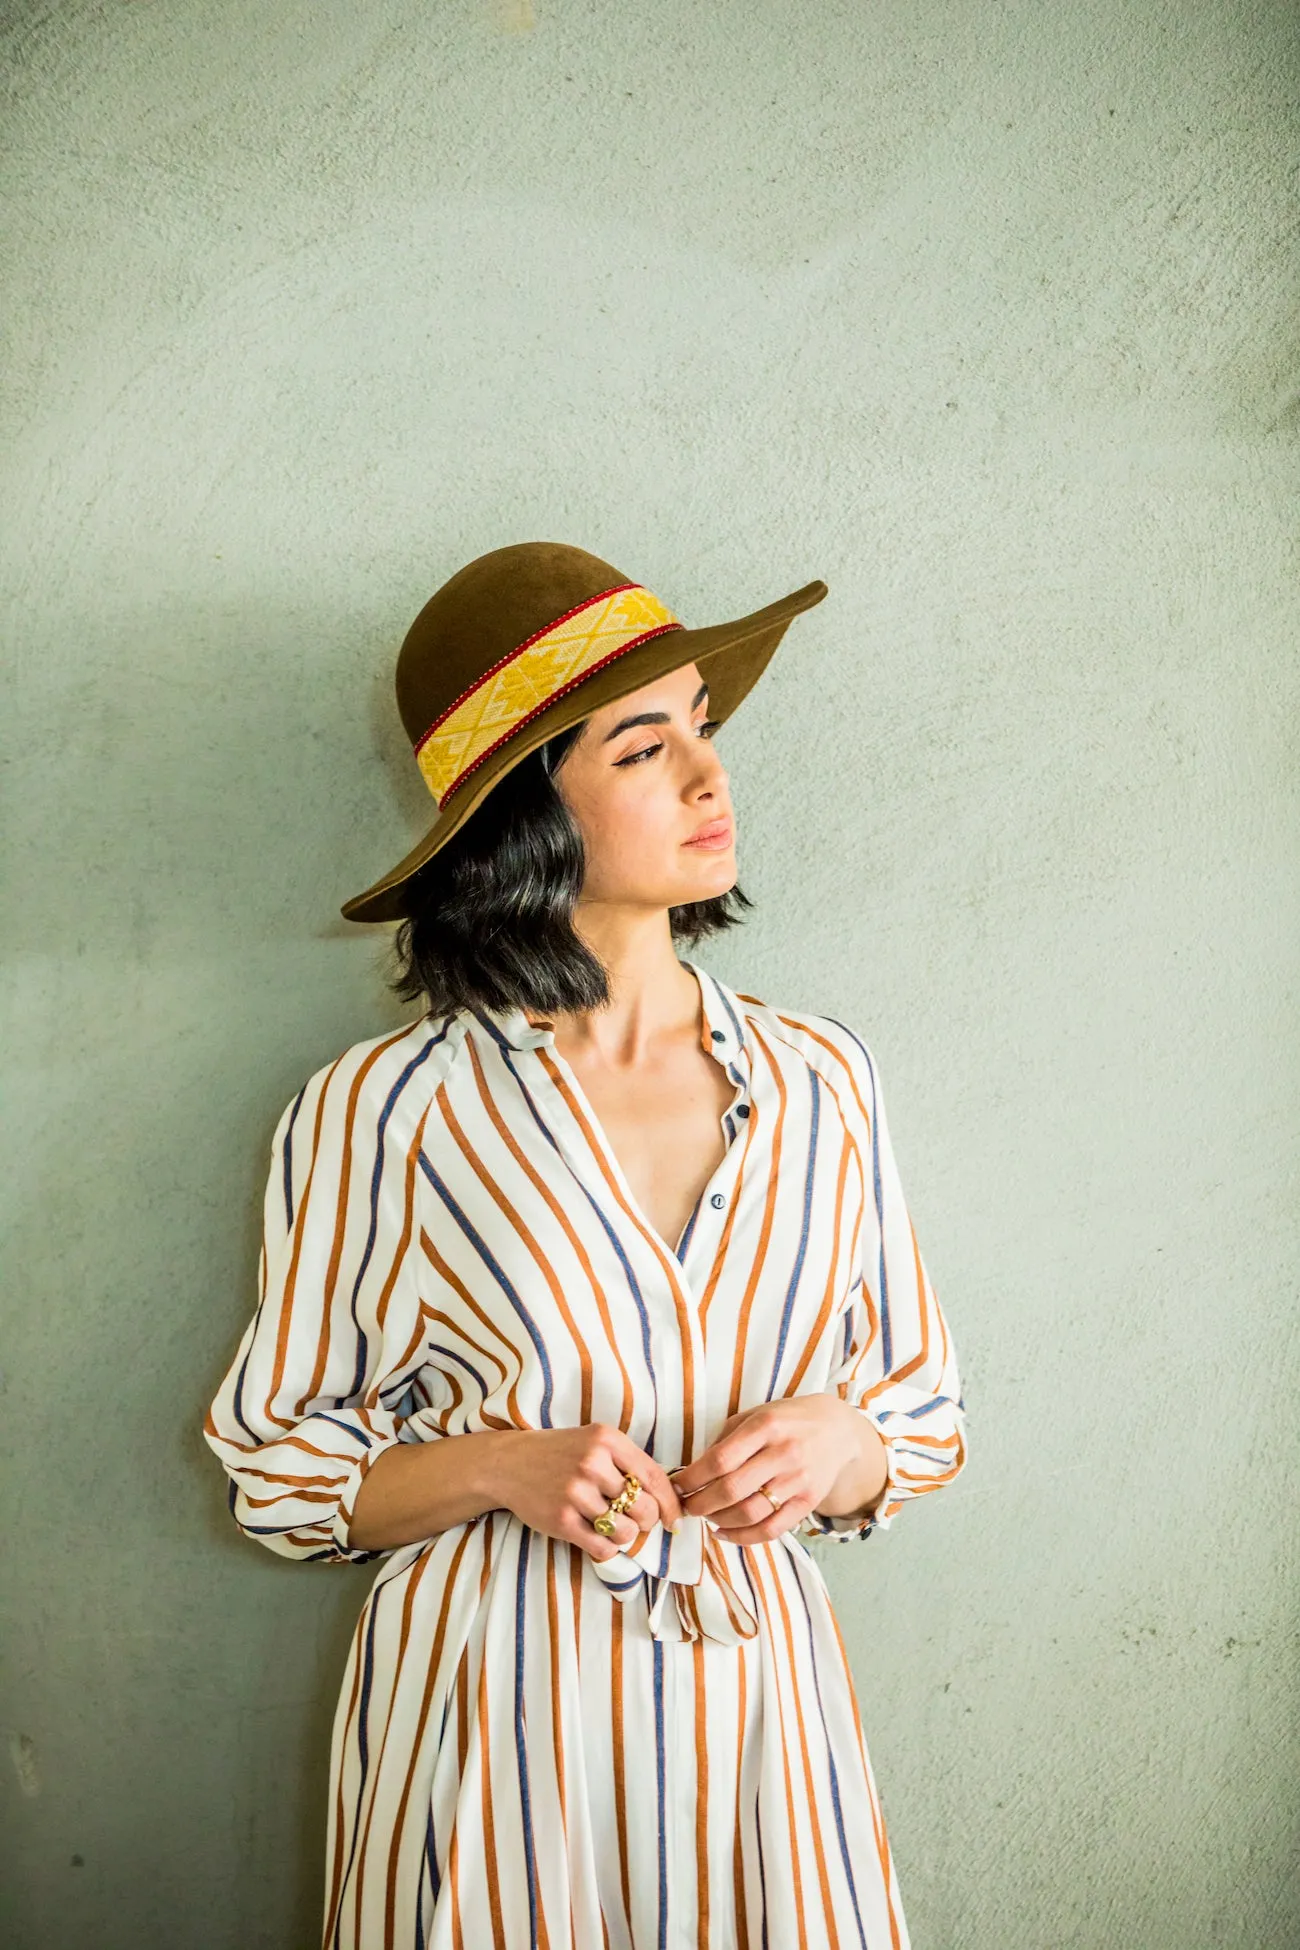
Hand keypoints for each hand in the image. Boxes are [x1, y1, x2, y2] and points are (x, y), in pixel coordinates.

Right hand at [497, 1424, 685, 1562]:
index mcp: (607, 1440)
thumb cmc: (561, 1453)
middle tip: (636, 1520)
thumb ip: (628, 1462)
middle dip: (646, 1521)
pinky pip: (602, 1548)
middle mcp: (592, 1464)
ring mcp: (575, 1493)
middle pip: (644, 1509)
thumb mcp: (595, 1442)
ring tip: (611, 1526)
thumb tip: (668, 1498)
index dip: (670, 1504)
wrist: (509, 1463)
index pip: (654, 1477)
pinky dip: (606, 1548)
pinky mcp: (561, 1520)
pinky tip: (596, 1535)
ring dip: (624, 1536)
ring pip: (625, 1532)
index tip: (674, 1519)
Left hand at [668, 1395, 887, 1544]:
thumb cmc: (787, 1420)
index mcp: (765, 1427)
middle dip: (700, 1504)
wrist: (837, 1429)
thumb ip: (726, 1440)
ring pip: (750, 1514)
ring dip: (719, 1521)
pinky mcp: (809, 1502)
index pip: (720, 1460)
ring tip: (706, 1517)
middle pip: (732, 1490)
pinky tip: (724, 1533)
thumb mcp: (755, 1415)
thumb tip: (694, 1471)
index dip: (692, 1478)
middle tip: (686, 1507)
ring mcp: (798, 1480)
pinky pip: (772, 1530)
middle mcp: (783, 1454)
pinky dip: (743, 1538)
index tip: (676, 1487)